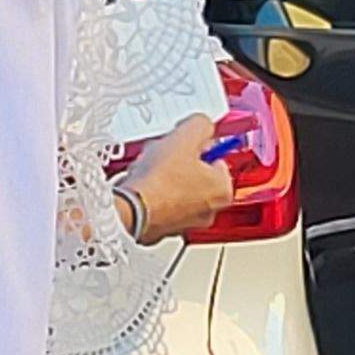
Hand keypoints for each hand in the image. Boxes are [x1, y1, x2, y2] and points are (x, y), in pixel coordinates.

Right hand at [114, 128, 237, 245]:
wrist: (130, 210)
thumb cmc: (160, 181)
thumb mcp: (185, 137)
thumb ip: (200, 125)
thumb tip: (202, 124)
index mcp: (223, 190)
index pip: (218, 160)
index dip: (199, 147)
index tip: (186, 144)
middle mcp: (209, 211)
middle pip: (197, 177)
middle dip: (181, 165)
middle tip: (164, 156)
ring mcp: (185, 223)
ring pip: (177, 193)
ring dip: (164, 181)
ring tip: (147, 171)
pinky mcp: (161, 230)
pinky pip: (159, 206)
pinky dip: (151, 197)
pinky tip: (139, 187)